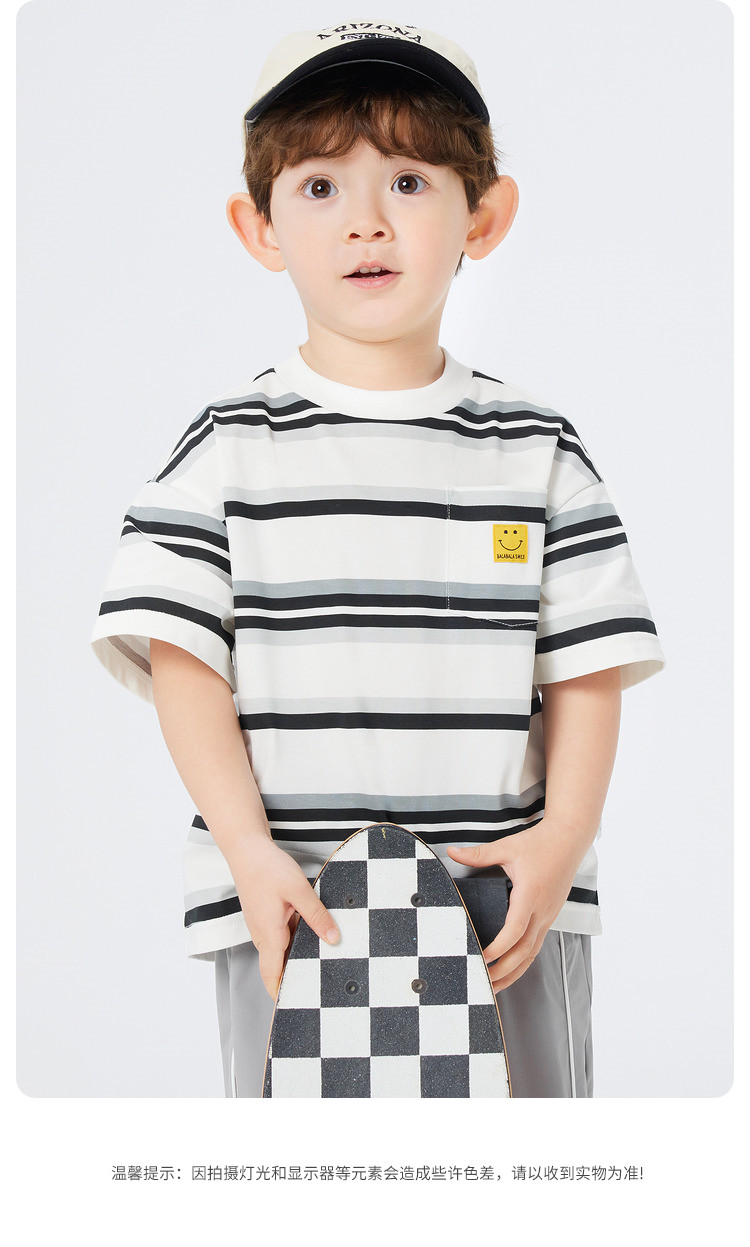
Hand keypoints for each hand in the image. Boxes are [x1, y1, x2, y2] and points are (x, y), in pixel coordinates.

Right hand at [226, 833, 338, 998]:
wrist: (246, 849)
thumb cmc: (268, 868)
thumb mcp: (299, 891)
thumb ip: (317, 916)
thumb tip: (334, 939)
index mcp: (269, 935)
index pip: (272, 976)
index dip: (282, 994)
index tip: (295, 1008)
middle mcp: (263, 935)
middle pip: (278, 966)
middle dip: (296, 976)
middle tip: (320, 985)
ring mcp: (263, 926)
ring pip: (281, 949)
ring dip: (298, 955)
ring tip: (323, 960)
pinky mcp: (266, 916)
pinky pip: (281, 935)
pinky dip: (295, 939)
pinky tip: (313, 931)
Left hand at [447, 819, 590, 990]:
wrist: (570, 839)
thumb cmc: (539, 843)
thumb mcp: (507, 846)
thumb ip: (479, 854)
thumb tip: (450, 852)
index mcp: (530, 895)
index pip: (514, 931)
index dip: (498, 948)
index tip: (481, 957)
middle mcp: (542, 910)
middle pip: (524, 951)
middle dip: (503, 970)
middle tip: (482, 983)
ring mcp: (549, 915)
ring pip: (533, 952)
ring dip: (514, 972)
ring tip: (495, 988)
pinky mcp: (550, 916)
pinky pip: (537, 944)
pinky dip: (524, 961)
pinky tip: (511, 969)